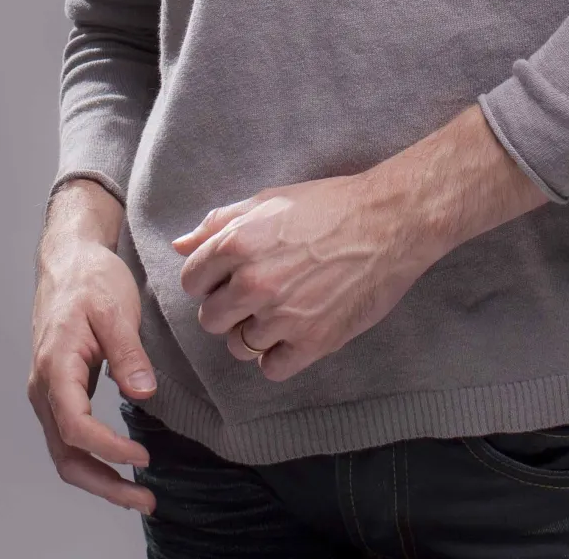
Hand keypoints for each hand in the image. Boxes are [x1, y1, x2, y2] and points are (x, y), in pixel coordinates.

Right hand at [28, 232, 157, 515]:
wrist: (68, 260)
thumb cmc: (89, 278)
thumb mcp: (114, 307)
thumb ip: (127, 351)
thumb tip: (143, 392)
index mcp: (55, 365)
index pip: (74, 425)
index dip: (108, 448)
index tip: (142, 456)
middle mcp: (44, 385)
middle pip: (65, 453)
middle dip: (103, 484)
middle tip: (144, 499)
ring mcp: (48, 390)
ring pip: (64, 451)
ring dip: (99, 477)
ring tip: (138, 493)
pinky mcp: (59, 390)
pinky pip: (70, 436)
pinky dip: (93, 457)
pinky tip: (121, 462)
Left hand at [171, 171, 430, 382]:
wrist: (388, 223)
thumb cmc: (329, 205)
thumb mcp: (269, 200)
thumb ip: (220, 222)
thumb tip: (180, 244)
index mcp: (237, 244)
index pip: (192, 281)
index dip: (209, 279)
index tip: (228, 276)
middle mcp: (253, 283)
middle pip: (211, 319)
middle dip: (227, 308)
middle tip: (255, 294)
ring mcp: (283, 317)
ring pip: (239, 347)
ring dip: (253, 333)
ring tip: (280, 310)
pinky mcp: (313, 342)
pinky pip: (271, 368)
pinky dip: (278, 356)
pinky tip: (294, 333)